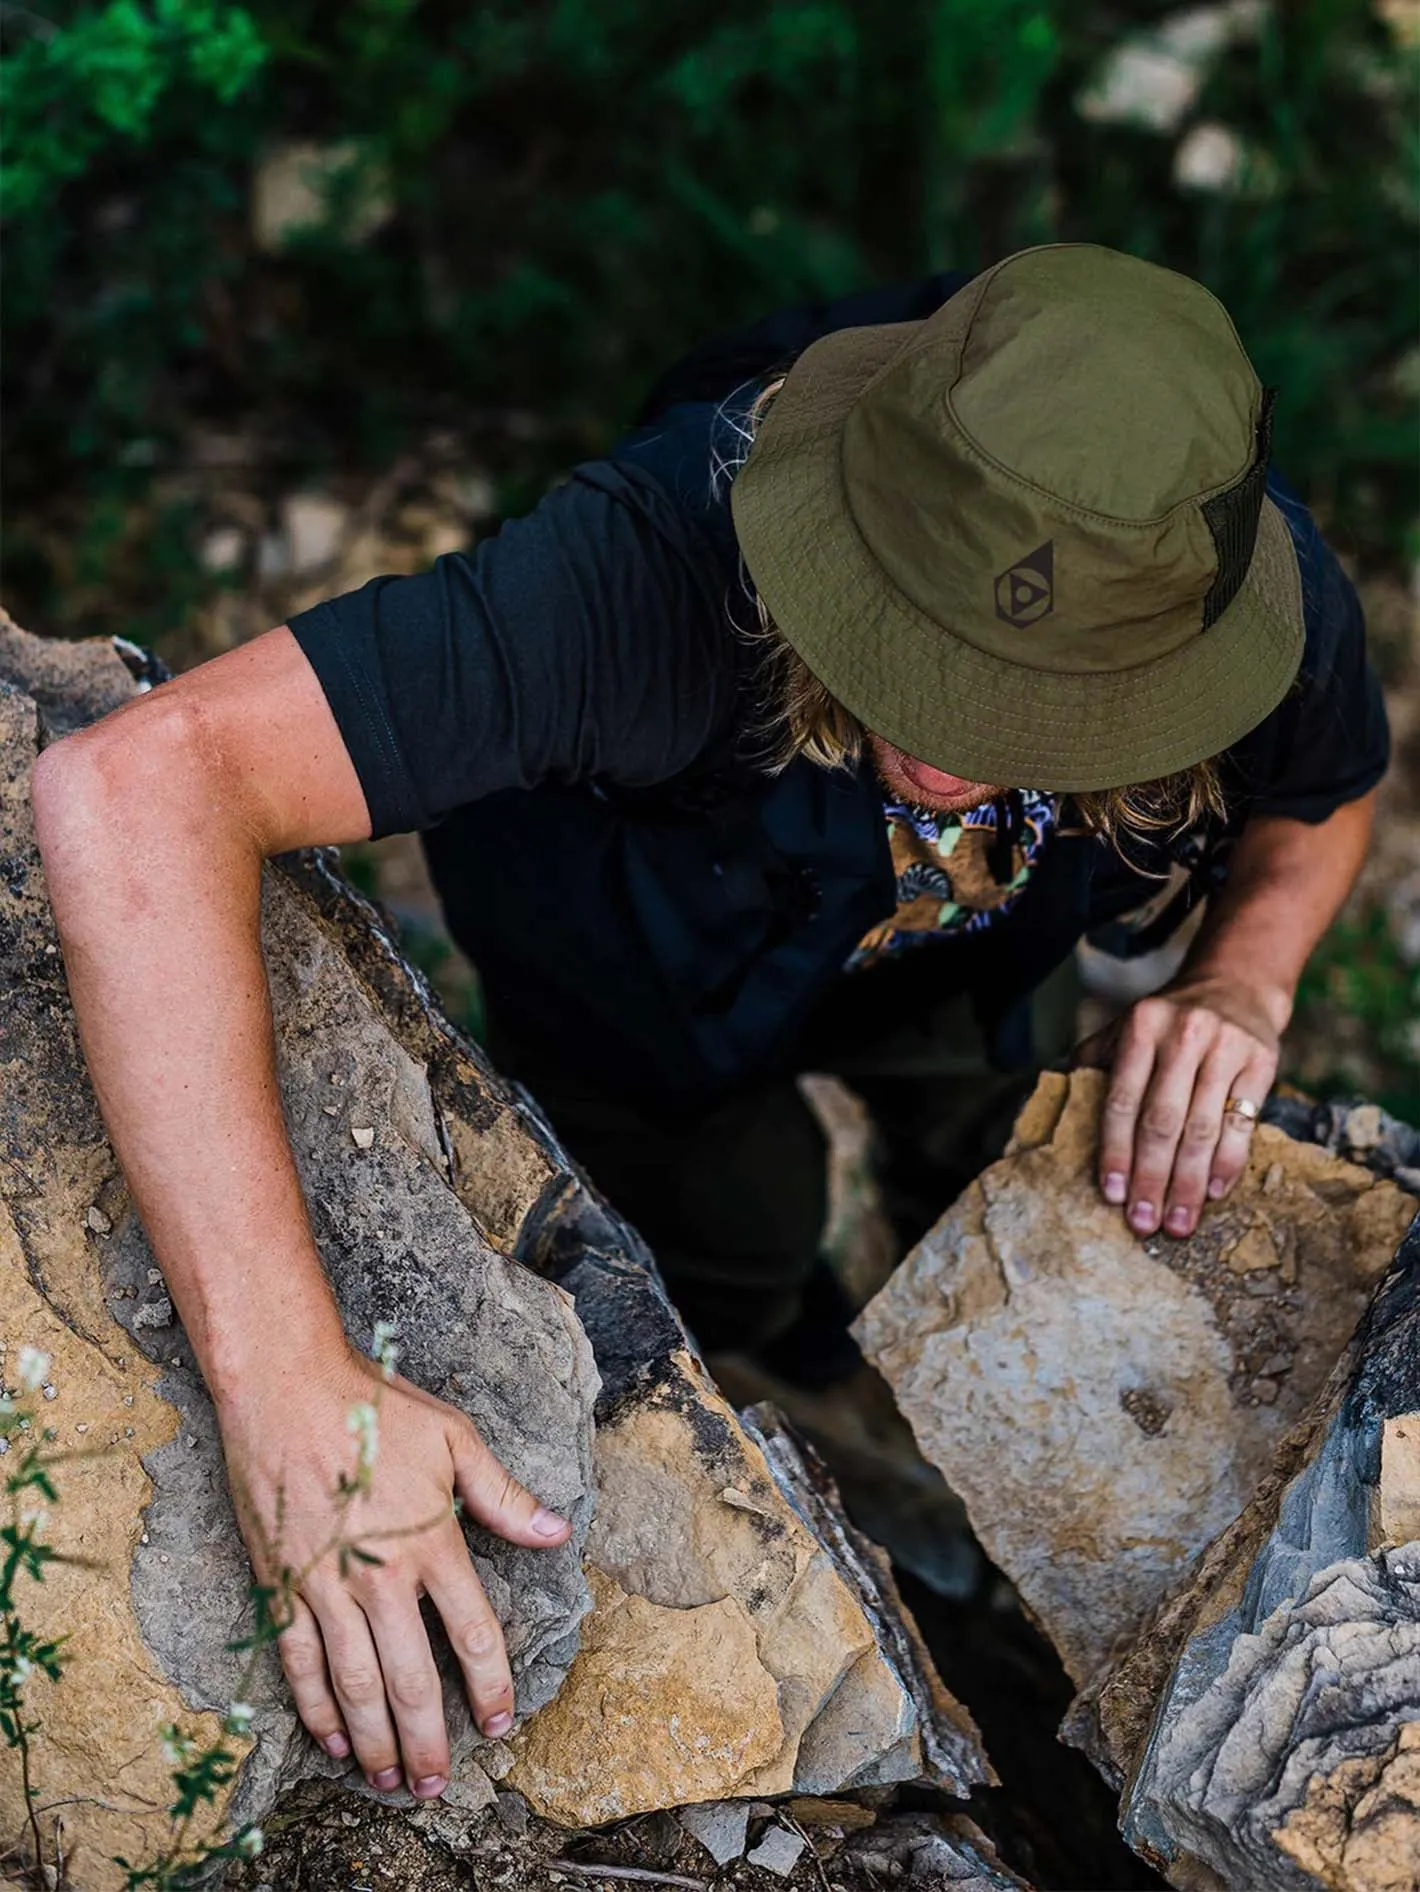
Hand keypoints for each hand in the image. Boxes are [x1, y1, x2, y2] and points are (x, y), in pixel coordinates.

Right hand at [218, 1345, 570, 1799]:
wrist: (286, 1388)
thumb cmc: (374, 1407)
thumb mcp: (453, 1439)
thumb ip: (503, 1495)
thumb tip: (557, 1531)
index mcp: (430, 1542)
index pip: (471, 1633)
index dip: (489, 1687)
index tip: (498, 1723)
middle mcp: (380, 1576)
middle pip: (410, 1679)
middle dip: (427, 1740)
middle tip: (437, 1785)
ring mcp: (326, 1585)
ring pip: (354, 1685)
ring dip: (375, 1739)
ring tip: (391, 1778)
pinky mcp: (281, 1584)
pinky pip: (299, 1662)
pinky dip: (316, 1707)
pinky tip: (333, 1739)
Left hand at [1076, 973, 1286, 1239]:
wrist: (1236, 986)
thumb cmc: (1168, 1021)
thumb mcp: (1126, 1028)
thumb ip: (1093, 1063)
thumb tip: (1054, 1112)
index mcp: (1142, 1026)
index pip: (1122, 1100)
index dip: (1115, 1151)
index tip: (1111, 1194)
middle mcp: (1184, 1033)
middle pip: (1162, 1121)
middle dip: (1151, 1178)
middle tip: (1143, 1222)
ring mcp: (1226, 1047)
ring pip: (1202, 1128)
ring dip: (1188, 1183)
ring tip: (1179, 1222)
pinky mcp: (1262, 1062)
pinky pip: (1242, 1123)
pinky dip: (1226, 1163)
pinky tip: (1213, 1193)